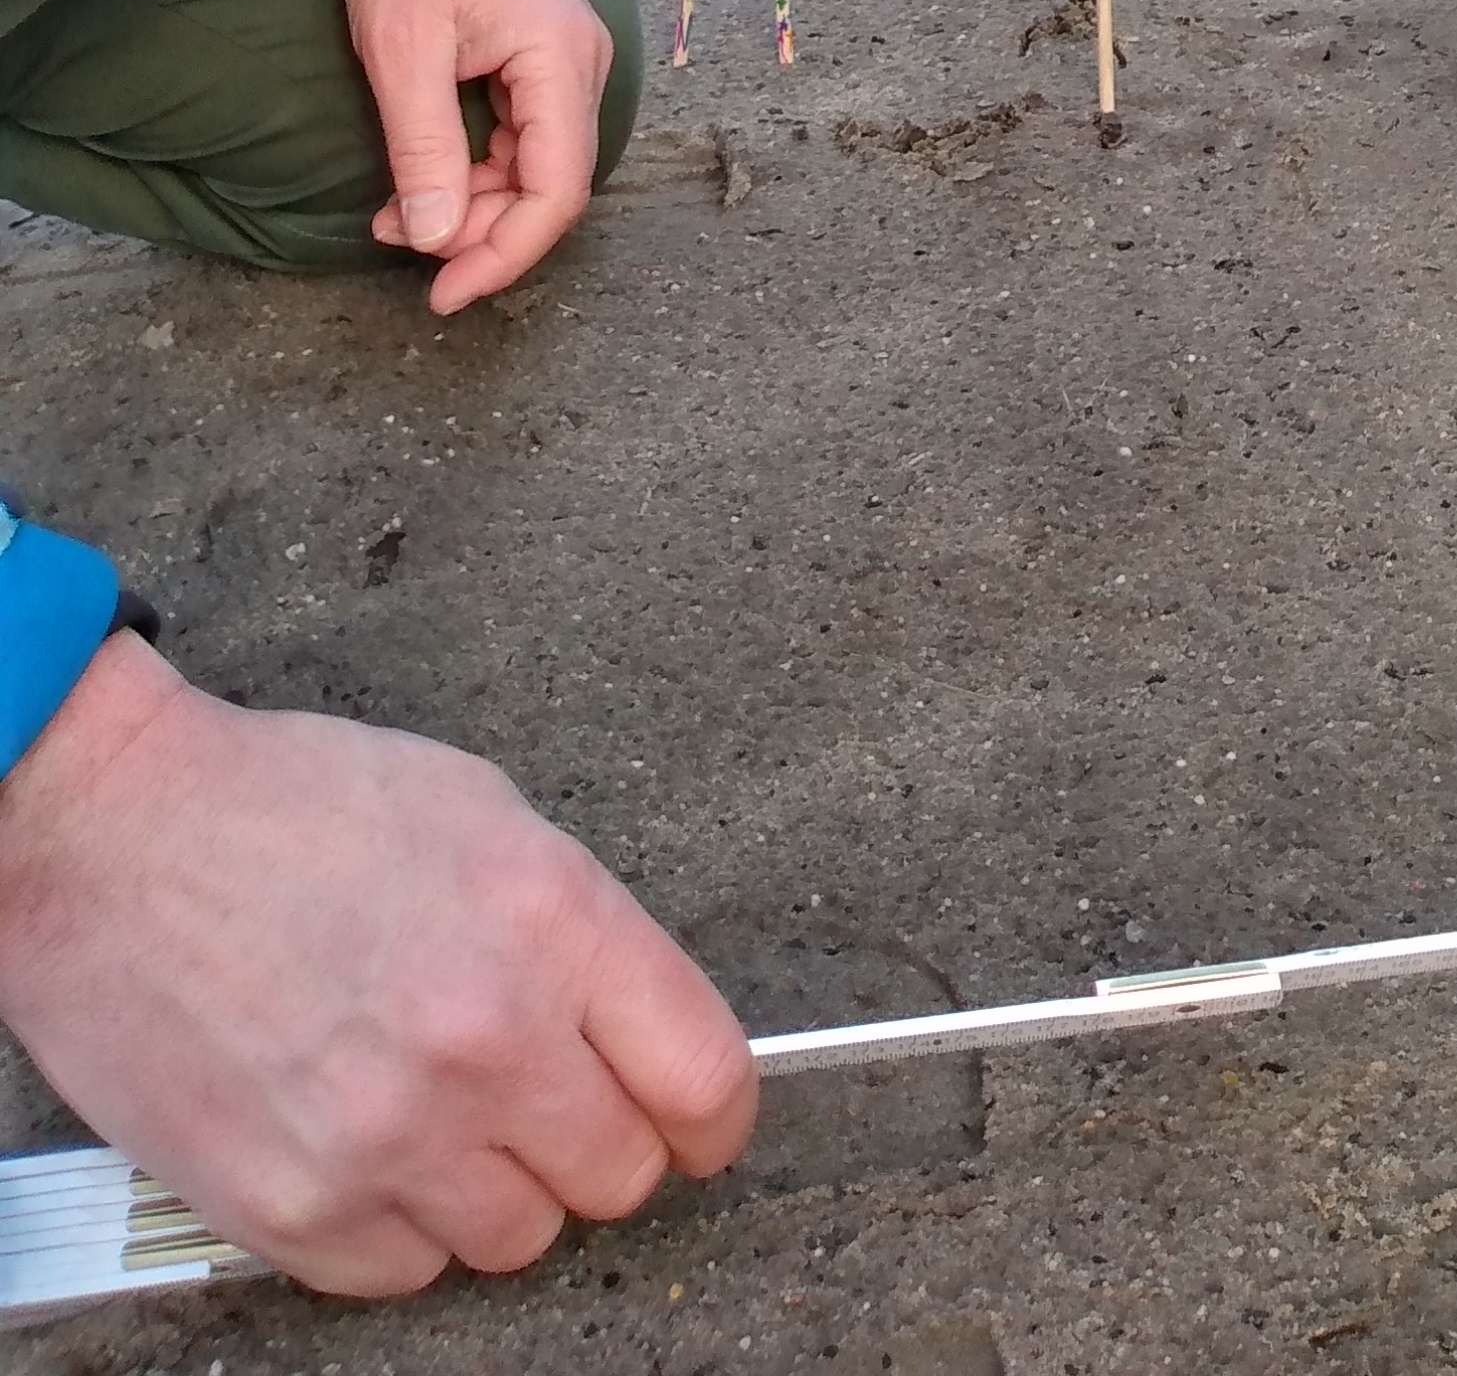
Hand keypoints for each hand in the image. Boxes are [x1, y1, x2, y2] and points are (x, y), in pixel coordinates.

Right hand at [0, 632, 753, 1292]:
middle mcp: (483, 1040)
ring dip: (498, 1188)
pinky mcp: (293, 1207)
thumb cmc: (294, 808)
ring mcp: (386, 1135)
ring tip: (441, 1112)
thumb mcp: (486, 816)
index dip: (714, 1114)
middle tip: (551, 1102)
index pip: (704, 1078)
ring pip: (518, 1238)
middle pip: (619, 1174)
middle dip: (599, 1142)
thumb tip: (643, 1028)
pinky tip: (367, 1144)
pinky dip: (399, 1226)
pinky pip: (404, 1273)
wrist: (116, 839)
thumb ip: (579, 932)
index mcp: (549, 923)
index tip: (700, 1123)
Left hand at [340, 0, 608, 315]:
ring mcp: (561, 56)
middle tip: (405, 250)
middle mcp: (579, 64)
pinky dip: (472, 166)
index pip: (556, 192)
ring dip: (471, 201)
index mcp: (561, 61)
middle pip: (549, 183)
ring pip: (532, 163)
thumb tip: (433, 238)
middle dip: (481, 231)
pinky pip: (519, 131)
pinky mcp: (536, 49)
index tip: (443, 294)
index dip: (504, 254)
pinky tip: (418, 179)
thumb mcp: (404, 49)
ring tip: (395, 216)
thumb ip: (423, 149)